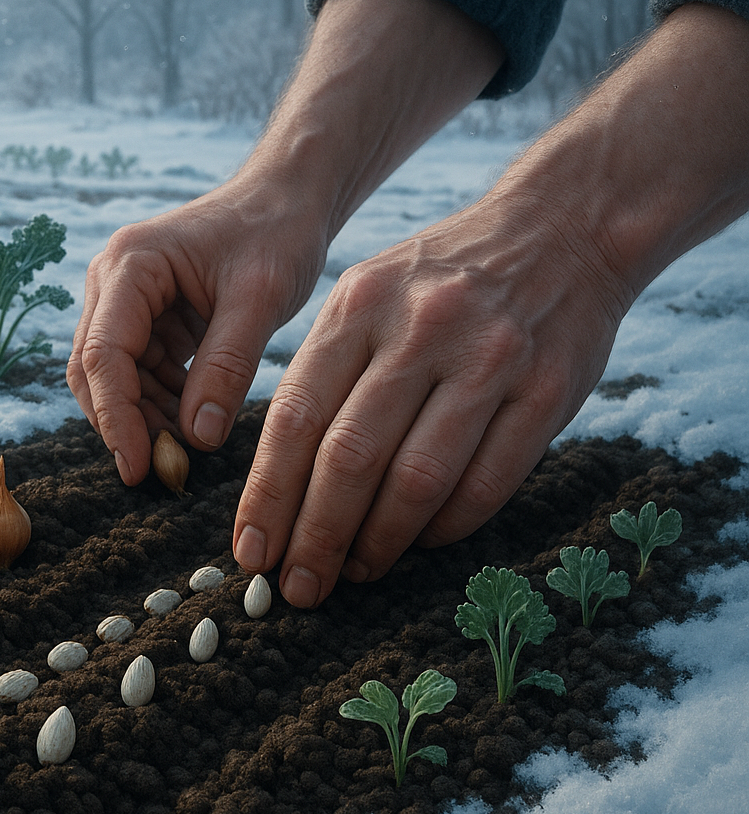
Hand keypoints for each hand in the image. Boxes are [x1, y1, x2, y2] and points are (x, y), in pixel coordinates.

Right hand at [67, 181, 329, 482]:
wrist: (287, 199)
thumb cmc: (275, 232)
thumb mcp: (260, 298)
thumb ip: (228, 366)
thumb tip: (196, 438)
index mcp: (130, 265)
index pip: (102, 354)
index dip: (116, 417)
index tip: (139, 468)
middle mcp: (113, 282)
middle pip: (93, 370)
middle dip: (123, 424)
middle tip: (162, 474)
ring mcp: (125, 300)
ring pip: (114, 377)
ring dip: (143, 418)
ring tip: (186, 454)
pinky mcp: (147, 317)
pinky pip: (141, 372)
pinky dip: (161, 404)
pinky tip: (193, 425)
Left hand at [231, 199, 630, 607]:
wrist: (563, 227)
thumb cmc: (442, 279)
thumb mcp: (369, 292)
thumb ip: (327, 370)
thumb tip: (278, 479)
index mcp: (359, 305)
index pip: (295, 417)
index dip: (268, 494)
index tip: (250, 549)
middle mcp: (420, 330)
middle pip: (349, 457)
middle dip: (314, 535)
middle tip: (297, 587)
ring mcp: (489, 359)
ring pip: (416, 479)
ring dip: (377, 542)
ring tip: (353, 573)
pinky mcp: (548, 391)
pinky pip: (485, 482)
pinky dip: (444, 527)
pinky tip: (418, 545)